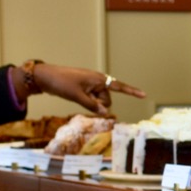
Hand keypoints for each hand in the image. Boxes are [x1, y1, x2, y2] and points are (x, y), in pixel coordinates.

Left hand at [30, 63, 145, 114]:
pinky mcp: (85, 87)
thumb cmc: (62, 83)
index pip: (119, 86)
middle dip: (99, 104)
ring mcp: (91, 84)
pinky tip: (77, 97)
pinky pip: (92, 98)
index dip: (132, 92)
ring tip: (77, 97)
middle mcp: (97, 80)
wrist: (46, 77)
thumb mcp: (77, 96)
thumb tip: (105, 112)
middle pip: (107, 99)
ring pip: (99, 100)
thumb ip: (92, 105)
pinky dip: (88, 101)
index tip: (144, 95)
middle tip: (83, 99)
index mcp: (98, 79)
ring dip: (92, 103)